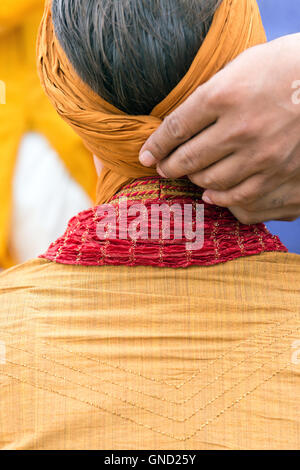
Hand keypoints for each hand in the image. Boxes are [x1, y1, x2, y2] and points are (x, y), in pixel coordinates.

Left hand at [139, 34, 299, 223]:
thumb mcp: (243, 67)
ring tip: (190, 176)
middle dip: (169, 166)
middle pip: (188, 158)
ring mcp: (260, 156)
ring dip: (194, 180)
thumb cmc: (286, 68)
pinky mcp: (278, 176)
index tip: (147, 155)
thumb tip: (182, 122)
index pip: (176, 127)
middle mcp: (239, 128)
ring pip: (209, 181)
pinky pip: (237, 197)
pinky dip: (219, 197)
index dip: (156, 145)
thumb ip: (211, 95)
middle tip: (163, 168)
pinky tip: (212, 193)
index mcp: (225, 95)